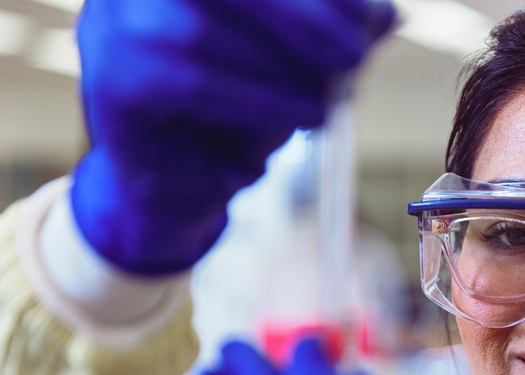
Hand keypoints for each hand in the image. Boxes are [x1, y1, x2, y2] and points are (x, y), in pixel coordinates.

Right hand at [72, 0, 393, 273]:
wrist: (180, 185)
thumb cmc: (238, 110)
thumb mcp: (297, 64)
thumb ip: (335, 34)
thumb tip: (388, 15)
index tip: (371, 16)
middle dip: (303, 16)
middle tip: (355, 56)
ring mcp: (115, 26)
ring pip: (202, 32)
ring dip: (284, 67)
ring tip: (329, 99)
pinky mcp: (116, 82)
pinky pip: (192, 82)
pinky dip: (261, 100)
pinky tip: (308, 117)